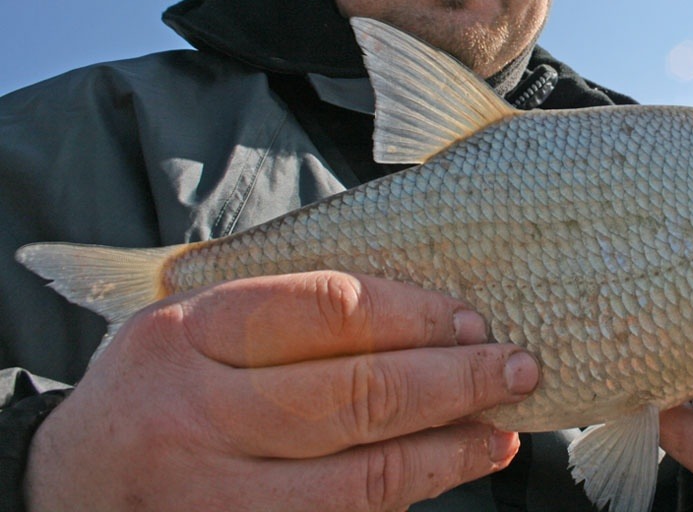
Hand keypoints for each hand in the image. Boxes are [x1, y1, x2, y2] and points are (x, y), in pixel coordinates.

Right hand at [24, 271, 539, 510]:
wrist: (67, 492)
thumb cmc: (155, 388)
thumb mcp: (192, 325)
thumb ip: (281, 311)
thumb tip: (415, 310)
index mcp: (189, 332)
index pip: (328, 309)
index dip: (416, 314)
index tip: (470, 318)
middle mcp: (196, 413)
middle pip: (355, 395)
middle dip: (453, 382)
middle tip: (515, 366)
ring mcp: (213, 495)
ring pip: (359, 478)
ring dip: (447, 452)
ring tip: (499, 428)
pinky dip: (404, 494)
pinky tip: (443, 469)